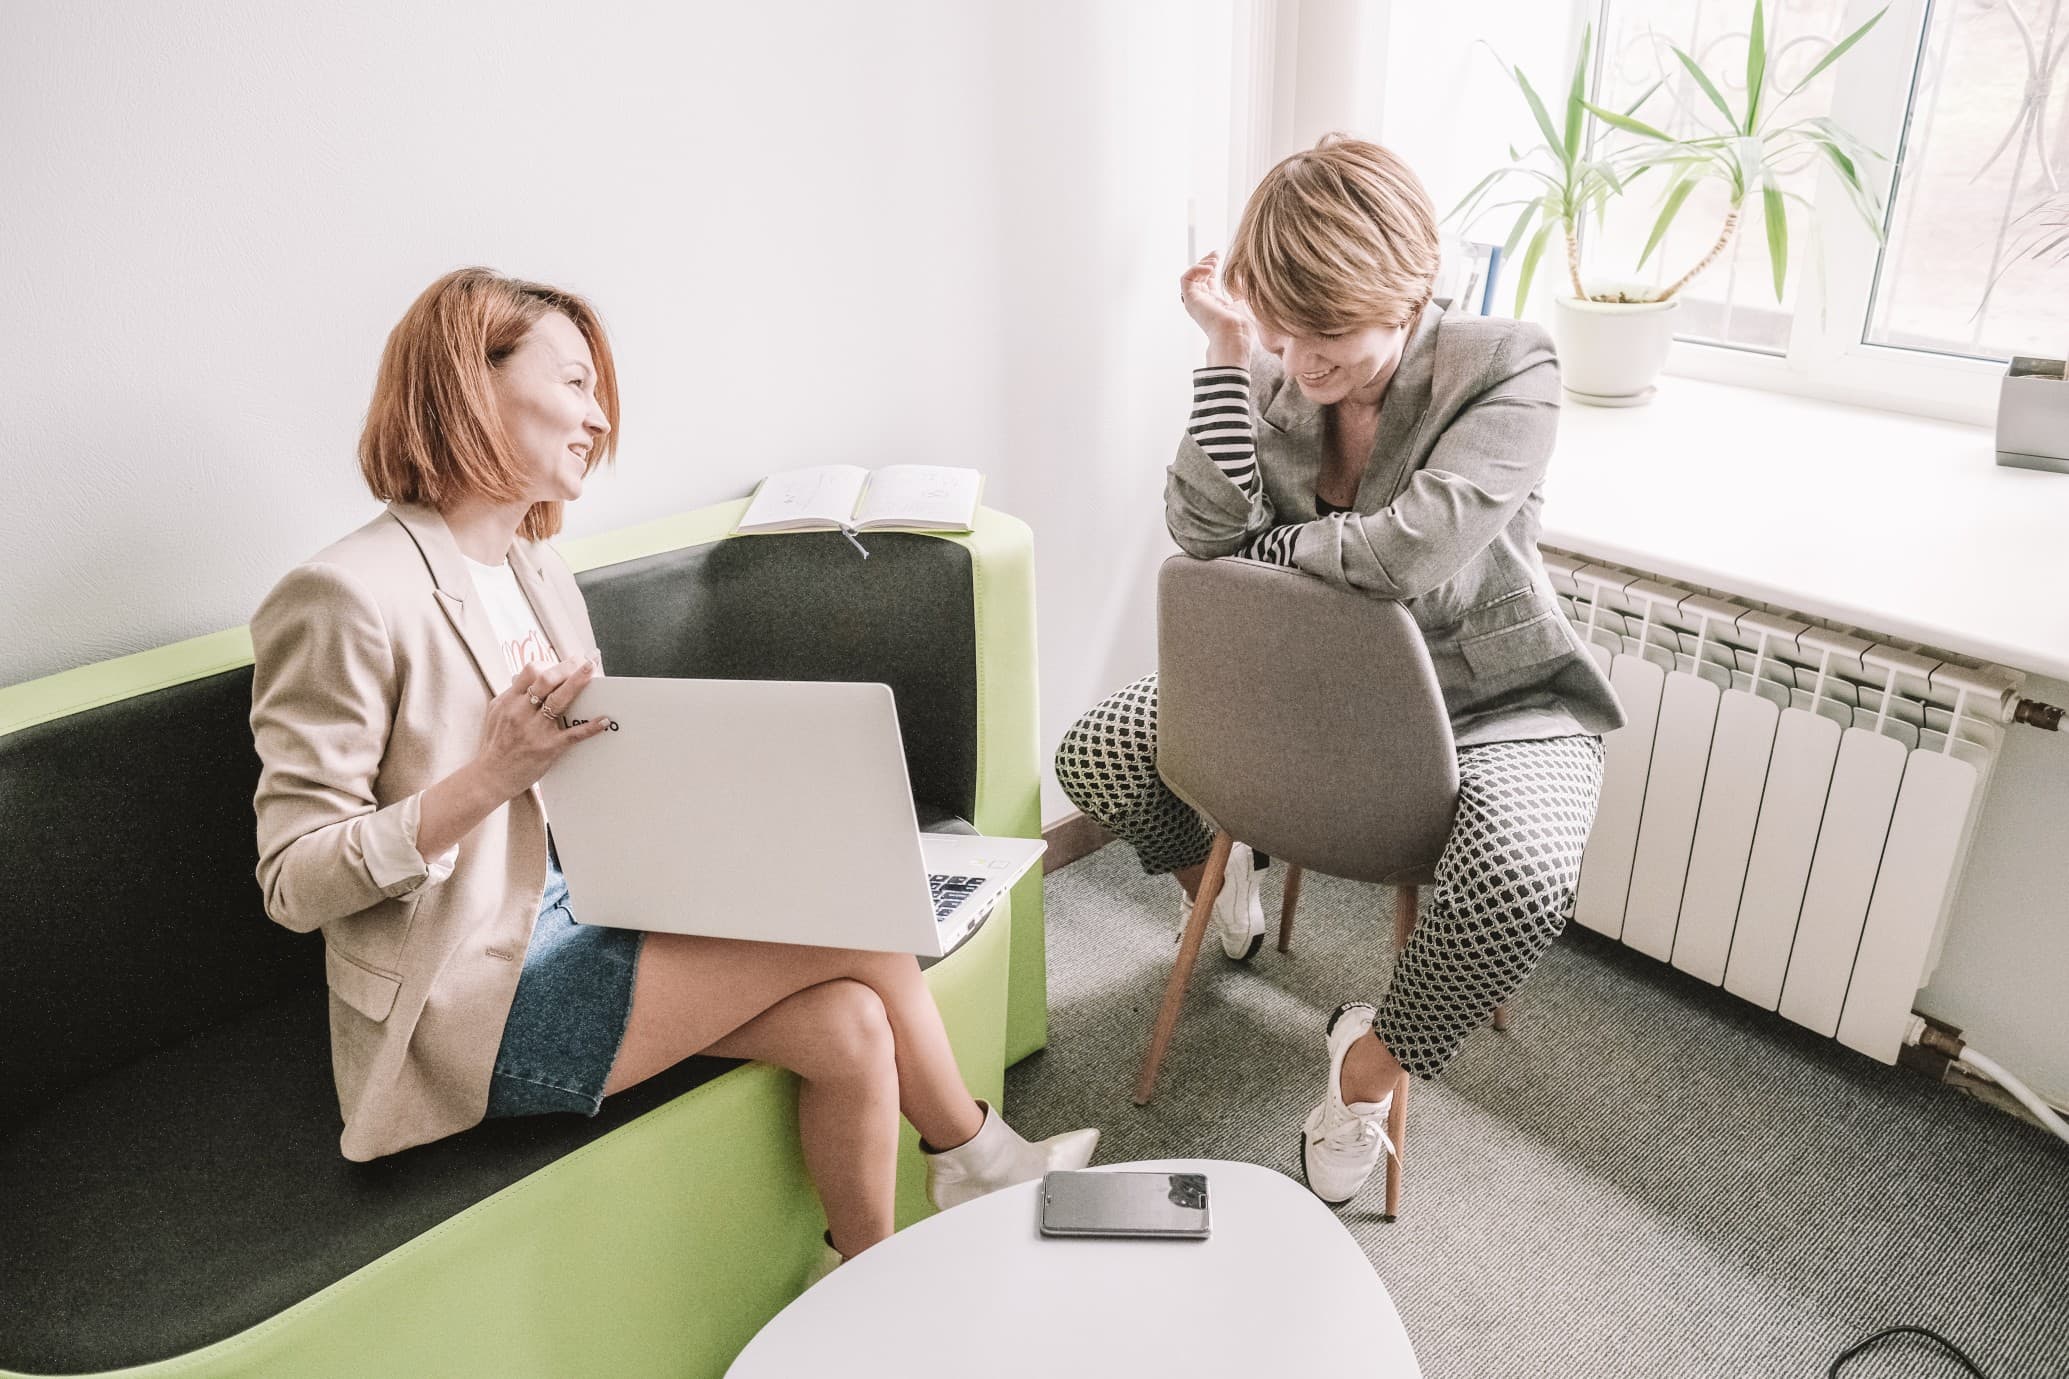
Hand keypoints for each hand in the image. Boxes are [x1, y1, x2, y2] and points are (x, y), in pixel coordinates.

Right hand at [471, 655, 611, 803]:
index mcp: (509, 701)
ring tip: (593, 671)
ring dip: (578, 683)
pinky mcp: (547, 748)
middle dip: (568, 667)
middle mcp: (521, 712)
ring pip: (559, 700)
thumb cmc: (495, 745)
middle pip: (546, 680)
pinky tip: (603, 720)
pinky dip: (590, 727)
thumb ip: (513, 695)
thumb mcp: (497, 713)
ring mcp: (535, 729)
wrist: (490, 777)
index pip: (531, 672)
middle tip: (586, 662)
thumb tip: (531, 678)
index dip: (551, 663)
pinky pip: (572, 735)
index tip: (567, 662)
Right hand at [1179, 252, 1254, 365]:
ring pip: (1190, 276)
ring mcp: (1196, 302)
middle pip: (1198, 276)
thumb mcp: (1244, 298)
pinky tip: (1210, 268)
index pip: (1208, 280)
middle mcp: (1204, 302)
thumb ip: (1240, 285)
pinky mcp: (1191, 300)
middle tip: (1216, 254)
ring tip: (1214, 261)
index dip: (1212, 265)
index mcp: (1216, 303)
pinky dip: (1195, 269)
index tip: (1219, 253)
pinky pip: (1185, 279)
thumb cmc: (1244, 322)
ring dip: (1201, 264)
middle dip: (1206, 261)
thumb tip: (1241, 272)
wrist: (1237, 333)